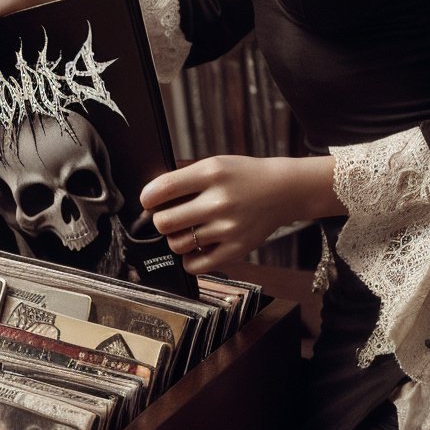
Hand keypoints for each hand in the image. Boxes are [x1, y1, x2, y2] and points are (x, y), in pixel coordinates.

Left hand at [140, 153, 337, 273]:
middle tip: (168, 216)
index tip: (148, 200)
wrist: (281, 191)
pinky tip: (195, 246)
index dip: (147, 197)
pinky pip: (195, 265)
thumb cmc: (242, 176)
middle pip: (164, 222)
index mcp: (211, 174)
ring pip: (177, 244)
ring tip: (187, 229)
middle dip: (160, 220)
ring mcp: (228, 228)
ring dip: (176, 238)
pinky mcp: (236, 250)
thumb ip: (183, 178)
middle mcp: (219, 201)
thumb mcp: (214, 164)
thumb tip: (149, 196)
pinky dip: (188, 258)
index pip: (163, 189)